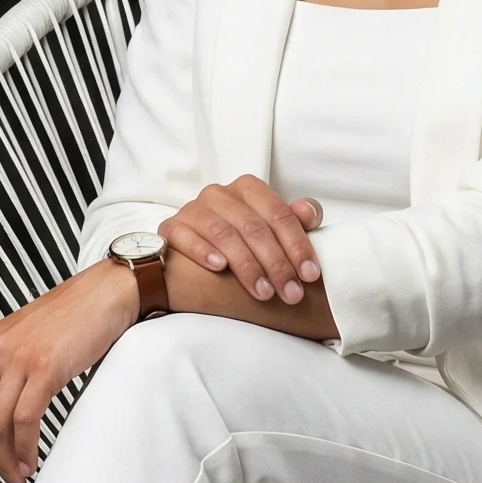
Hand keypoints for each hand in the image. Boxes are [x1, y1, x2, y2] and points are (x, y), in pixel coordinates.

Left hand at [0, 261, 137, 482]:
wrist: (105, 293)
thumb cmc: (73, 318)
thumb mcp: (24, 341)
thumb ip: (4, 371)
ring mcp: (17, 359)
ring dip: (2, 463)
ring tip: (15, 481)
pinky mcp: (44, 368)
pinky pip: (24, 420)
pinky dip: (25, 449)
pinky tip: (32, 462)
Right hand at [159, 178, 323, 303]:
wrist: (191, 253)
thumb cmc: (239, 241)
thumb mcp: (269, 229)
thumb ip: (294, 220)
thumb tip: (308, 214)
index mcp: (248, 189)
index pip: (279, 215)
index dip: (298, 246)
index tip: (311, 276)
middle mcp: (220, 194)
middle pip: (254, 228)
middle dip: (276, 264)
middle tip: (291, 294)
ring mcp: (193, 209)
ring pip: (224, 234)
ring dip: (247, 266)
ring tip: (263, 293)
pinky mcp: (171, 227)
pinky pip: (185, 236)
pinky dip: (203, 251)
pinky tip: (219, 268)